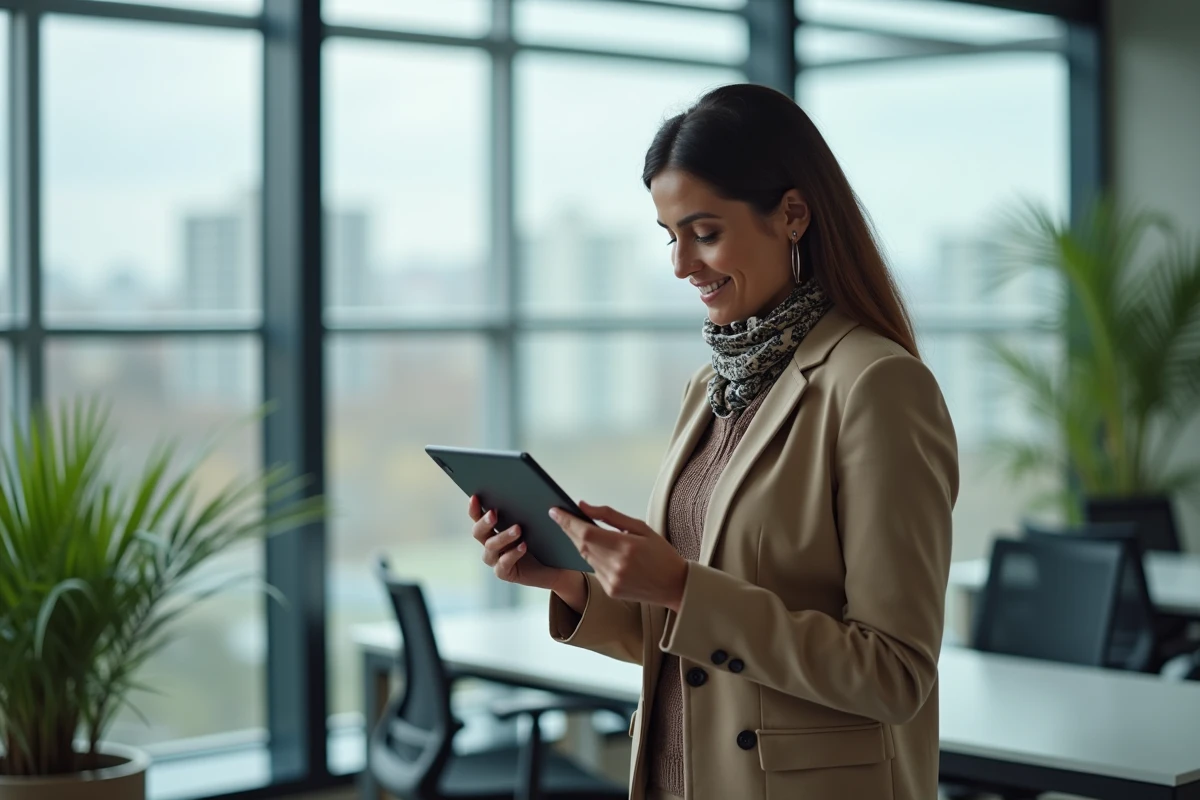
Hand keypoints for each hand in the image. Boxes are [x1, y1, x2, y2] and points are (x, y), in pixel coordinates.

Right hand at [468, 495, 567, 591]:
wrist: (555, 565)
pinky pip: (503, 564)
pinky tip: (523, 546)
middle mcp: (491, 543)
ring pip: (491, 547)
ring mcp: (496, 559)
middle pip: (478, 532)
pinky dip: (512, 554)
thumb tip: (538, 493)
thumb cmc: (543, 540)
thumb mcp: (537, 521)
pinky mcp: (505, 572)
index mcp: (493, 528)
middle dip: (485, 522)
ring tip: (518, 529)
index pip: (477, 516)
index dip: (474, 508)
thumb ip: (533, 508)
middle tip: (494, 513)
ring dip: (503, 536)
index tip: (476, 497)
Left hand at [549, 501, 688, 611]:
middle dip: (569, 529)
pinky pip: (593, 569)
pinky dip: (592, 557)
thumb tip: (583, 506)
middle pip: (581, 544)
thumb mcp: (641, 527)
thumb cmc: (661, 554)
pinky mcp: (610, 590)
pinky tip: (599, 550)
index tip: (555, 511)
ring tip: (579, 530)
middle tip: (560, 516)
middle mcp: (616, 566)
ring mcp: (612, 580)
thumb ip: (610, 516)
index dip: (567, 521)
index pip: (586, 531)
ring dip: (580, 543)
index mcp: (626, 547)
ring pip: (585, 557)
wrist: (675, 585)